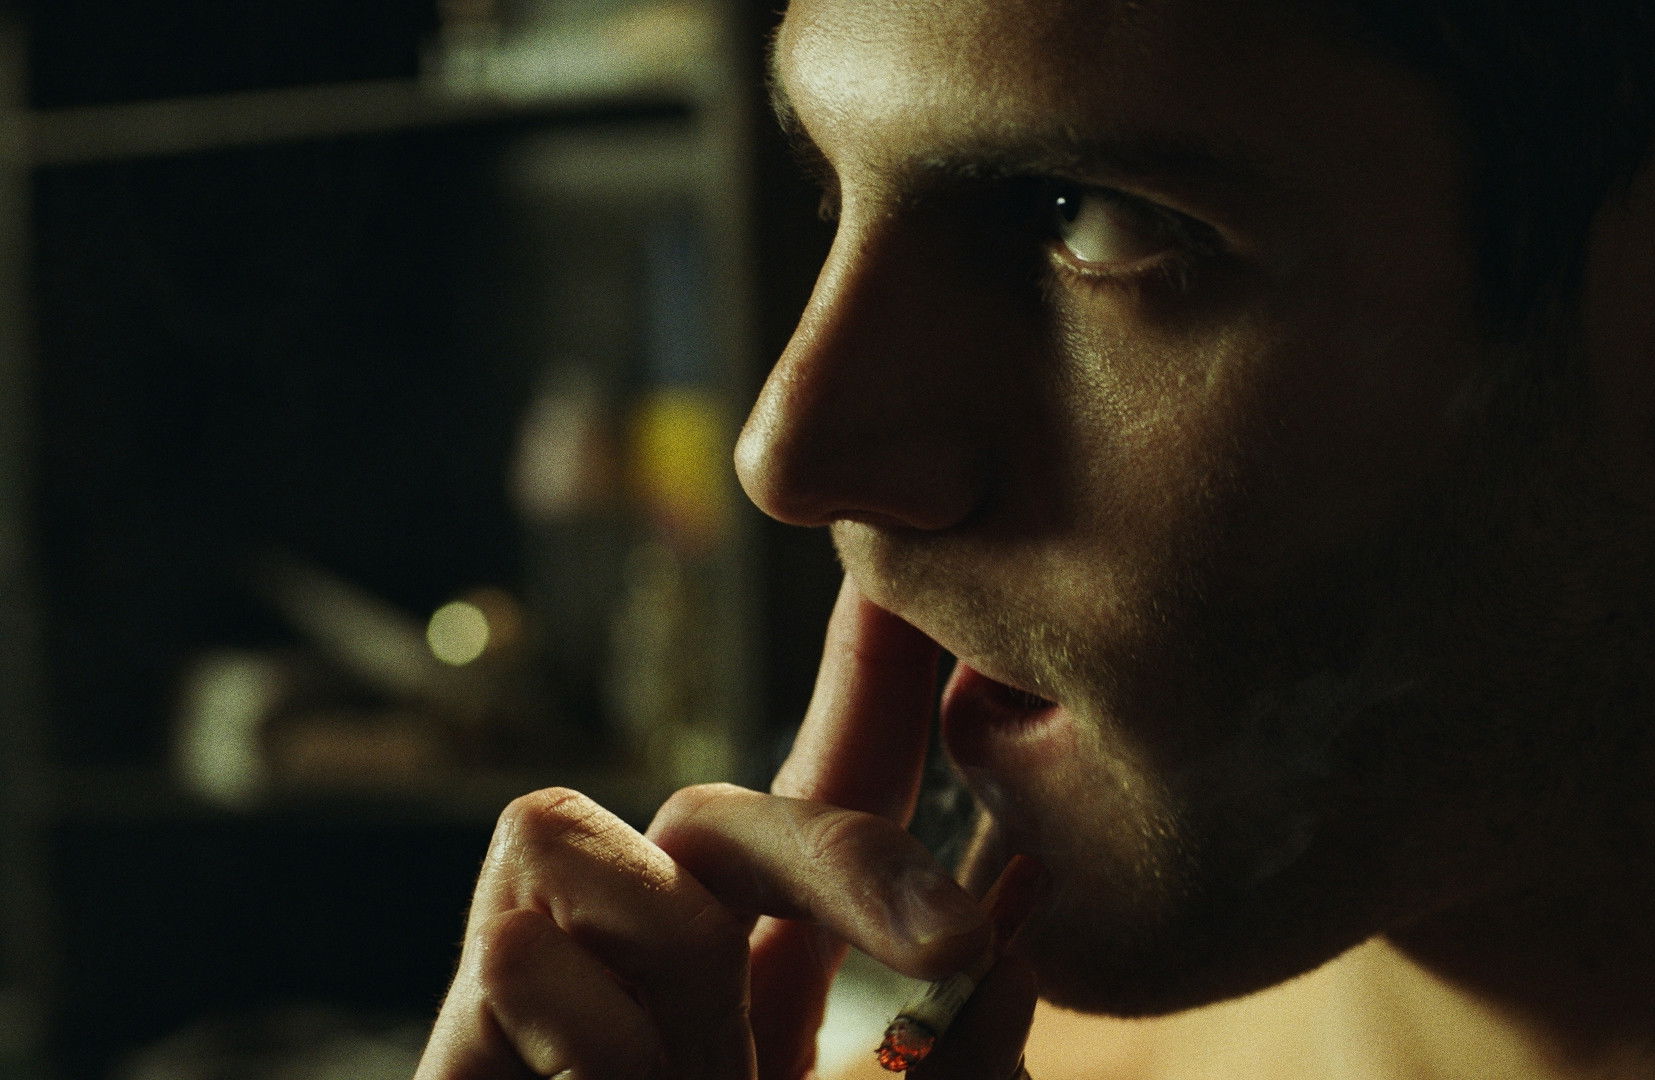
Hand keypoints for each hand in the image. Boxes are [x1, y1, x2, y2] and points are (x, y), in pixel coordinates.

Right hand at [415, 576, 1039, 1079]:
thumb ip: (959, 1061)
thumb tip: (1010, 924)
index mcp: (784, 994)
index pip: (830, 801)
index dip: (872, 678)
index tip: (912, 550)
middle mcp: (679, 975)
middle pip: (743, 806)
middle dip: (854, 853)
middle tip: (958, 940)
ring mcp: (575, 991)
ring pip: (637, 850)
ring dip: (689, 978)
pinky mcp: (476, 1018)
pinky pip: (530, 922)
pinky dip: (586, 1021)